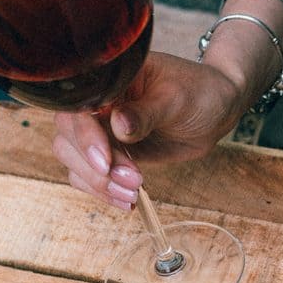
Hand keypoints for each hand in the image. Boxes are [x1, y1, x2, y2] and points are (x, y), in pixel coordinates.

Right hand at [51, 51, 247, 209]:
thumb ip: (146, 113)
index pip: (78, 108)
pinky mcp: (109, 153)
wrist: (215, 110)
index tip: (105, 162)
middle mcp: (96, 104)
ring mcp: (100, 130)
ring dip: (98, 184)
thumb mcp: (177, 99)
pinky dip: (102, 192)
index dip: (85, 137)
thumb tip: (118, 124)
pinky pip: (89, 175)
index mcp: (108, 81)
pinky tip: (126, 201)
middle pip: (67, 137)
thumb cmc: (198, 93)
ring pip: (73, 160)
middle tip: (132, 181)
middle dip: (94, 167)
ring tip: (132, 194)